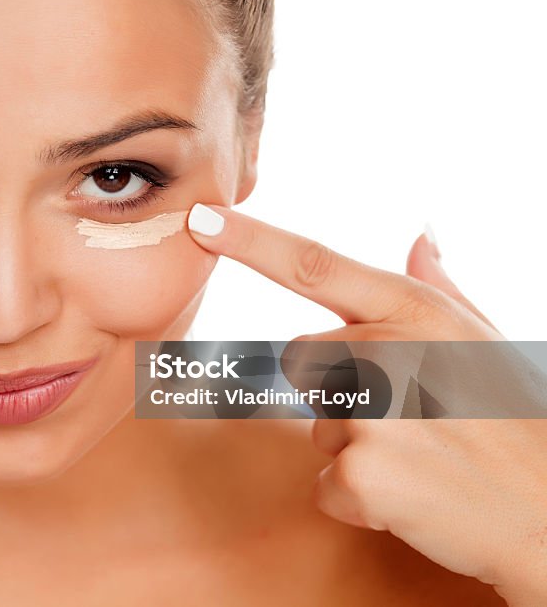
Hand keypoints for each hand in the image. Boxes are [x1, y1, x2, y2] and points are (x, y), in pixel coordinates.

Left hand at [186, 203, 546, 605]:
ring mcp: (371, 411)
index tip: (200, 218)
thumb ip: (437, 288)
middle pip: (300, 363)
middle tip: (408, 418)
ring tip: (419, 456)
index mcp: (412, 312)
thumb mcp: (486, 341)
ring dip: (351, 447)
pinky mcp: (361, 471)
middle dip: (336, 391)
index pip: (314, 265)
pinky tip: (412, 496)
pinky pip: (324, 483)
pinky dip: (358, 498)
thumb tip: (420, 236)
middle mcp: (386, 351)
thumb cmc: (515, 422)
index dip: (250, 239)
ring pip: (314, 424)